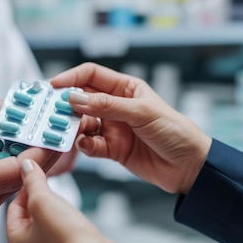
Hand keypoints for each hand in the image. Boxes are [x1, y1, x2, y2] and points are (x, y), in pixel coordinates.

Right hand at [0, 98, 61, 213]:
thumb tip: (9, 107)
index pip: (18, 169)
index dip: (40, 148)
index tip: (53, 128)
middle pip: (27, 174)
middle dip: (45, 147)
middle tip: (60, 123)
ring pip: (24, 175)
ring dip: (37, 149)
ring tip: (49, 124)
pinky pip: (16, 174)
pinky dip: (25, 153)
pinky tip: (32, 134)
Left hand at [6, 159, 119, 242]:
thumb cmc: (65, 237)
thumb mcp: (42, 200)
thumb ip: (32, 181)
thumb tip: (26, 166)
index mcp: (15, 241)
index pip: (12, 207)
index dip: (23, 189)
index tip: (33, 175)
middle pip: (27, 211)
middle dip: (37, 195)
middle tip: (46, 182)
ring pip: (43, 216)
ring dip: (50, 203)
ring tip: (58, 198)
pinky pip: (57, 223)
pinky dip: (61, 213)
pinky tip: (68, 210)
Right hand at [51, 63, 211, 193]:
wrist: (190, 167)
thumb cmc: (174, 131)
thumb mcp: (141, 112)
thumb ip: (106, 105)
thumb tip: (75, 98)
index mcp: (125, 88)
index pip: (91, 75)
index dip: (71, 78)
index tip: (54, 87)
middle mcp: (116, 106)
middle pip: (82, 100)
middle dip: (67, 105)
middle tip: (52, 113)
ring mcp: (113, 128)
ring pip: (83, 124)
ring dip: (74, 127)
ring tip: (67, 132)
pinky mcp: (112, 149)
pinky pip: (90, 145)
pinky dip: (85, 145)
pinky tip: (86, 146)